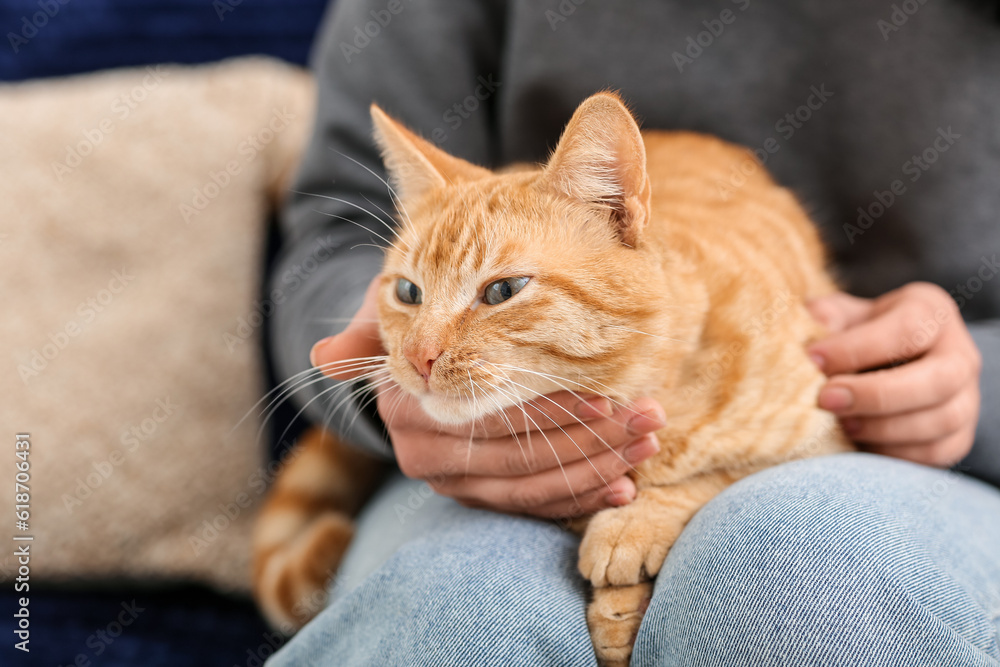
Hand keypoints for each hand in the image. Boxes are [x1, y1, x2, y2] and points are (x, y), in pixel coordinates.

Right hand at [310, 276, 664, 518]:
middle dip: (591, 442)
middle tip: (649, 418)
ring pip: (531, 488)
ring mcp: (455, 480)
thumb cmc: (421, 308)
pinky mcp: (481, 492)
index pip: (491, 421)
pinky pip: (533, 505)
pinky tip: (625, 484)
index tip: (610, 400)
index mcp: (410, 413)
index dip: (552, 413)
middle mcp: (426, 457)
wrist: (425, 339)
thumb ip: (370, 330)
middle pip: (518, 459)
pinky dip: (580, 495)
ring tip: (648, 442)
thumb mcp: (396, 308)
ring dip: (597, 467)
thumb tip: (324, 358)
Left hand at [806, 282, 981, 466]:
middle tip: (826, 400)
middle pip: (938, 379)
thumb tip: (810, 343)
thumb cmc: (853, 335)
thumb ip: (824, 319)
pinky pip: (937, 452)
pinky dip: (895, 452)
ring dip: (885, 428)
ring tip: (842, 424)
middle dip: (876, 394)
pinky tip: (861, 443)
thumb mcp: (837, 315)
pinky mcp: (959, 435)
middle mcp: (958, 352)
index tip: (813, 359)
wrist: (876, 366)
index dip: (858, 347)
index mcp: (929, 311)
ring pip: (943, 420)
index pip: (908, 329)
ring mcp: (966, 396)